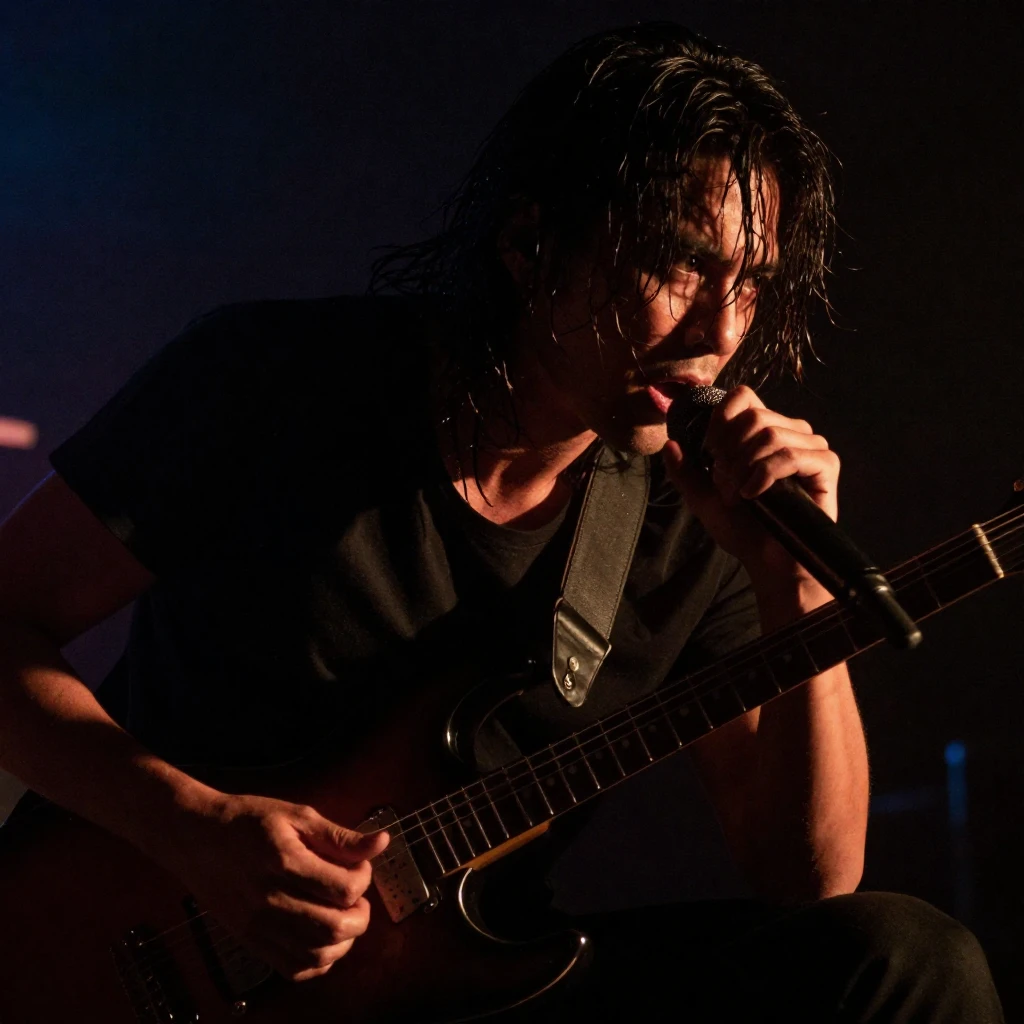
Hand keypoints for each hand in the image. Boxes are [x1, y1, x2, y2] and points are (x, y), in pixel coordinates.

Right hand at [164, 792, 388, 981]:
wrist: (196, 838)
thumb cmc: (247, 822)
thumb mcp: (296, 815)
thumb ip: (340, 836)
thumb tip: (381, 842)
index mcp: (283, 862)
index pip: (343, 887)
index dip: (364, 877)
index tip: (358, 865)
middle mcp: (269, 900)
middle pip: (333, 927)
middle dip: (360, 914)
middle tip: (356, 897)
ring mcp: (257, 926)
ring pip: (316, 954)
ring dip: (343, 940)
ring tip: (342, 916)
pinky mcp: (250, 941)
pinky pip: (293, 968)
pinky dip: (318, 961)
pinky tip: (322, 937)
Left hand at [663, 385, 840, 592]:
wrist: (767, 561)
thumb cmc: (741, 529)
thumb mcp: (702, 497)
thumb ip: (684, 471)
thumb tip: (669, 444)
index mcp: (762, 431)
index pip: (742, 396)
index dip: (720, 421)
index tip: (710, 455)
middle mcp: (789, 432)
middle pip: (753, 416)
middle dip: (730, 454)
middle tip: (726, 486)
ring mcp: (810, 447)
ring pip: (770, 433)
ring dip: (744, 468)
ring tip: (740, 495)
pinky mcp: (825, 466)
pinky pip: (790, 455)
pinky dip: (765, 474)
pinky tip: (755, 495)